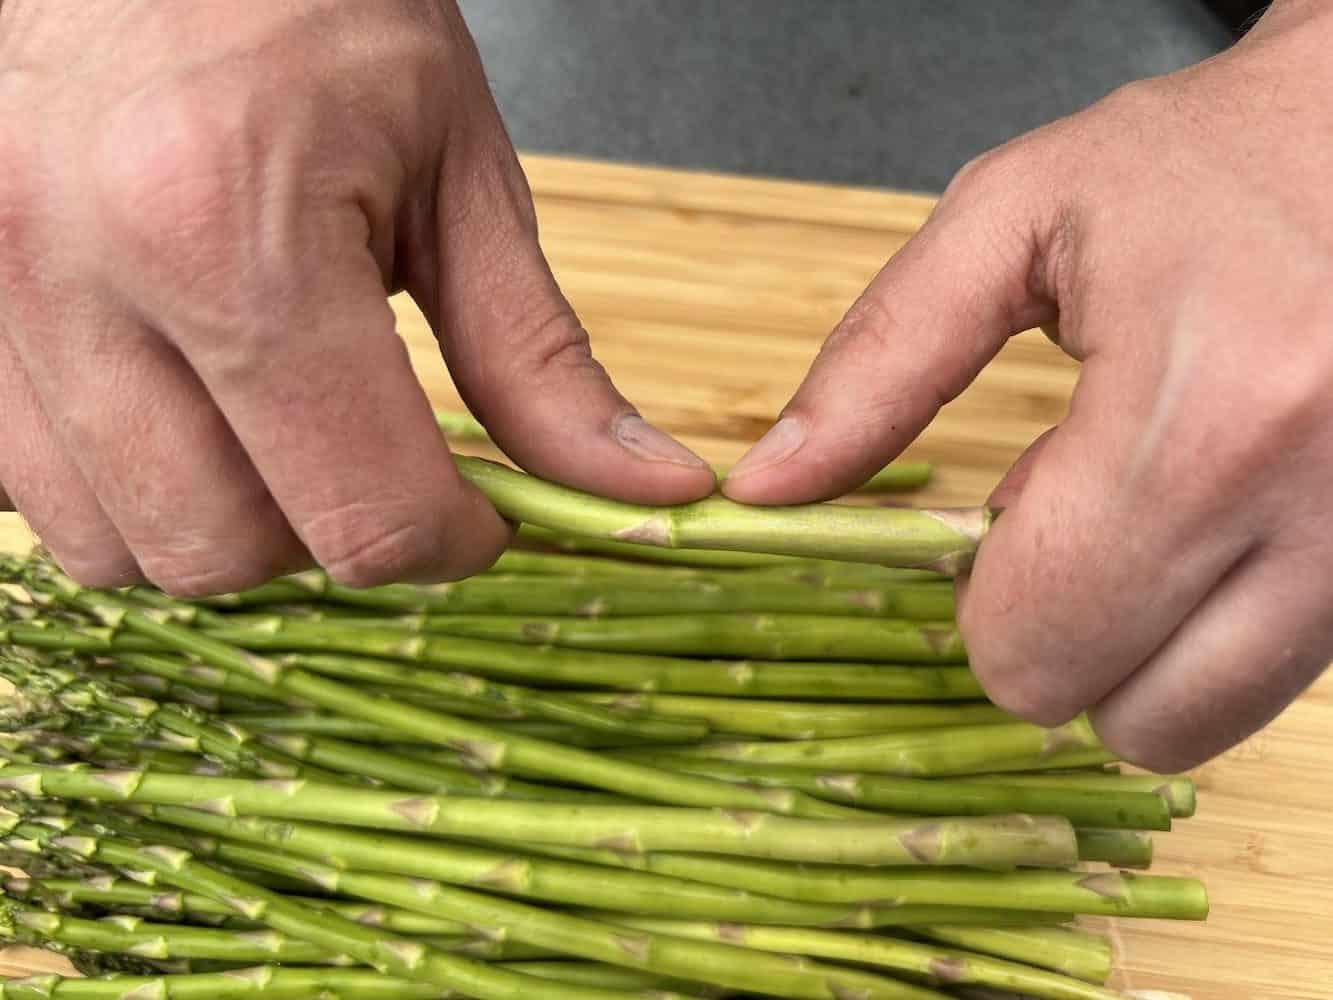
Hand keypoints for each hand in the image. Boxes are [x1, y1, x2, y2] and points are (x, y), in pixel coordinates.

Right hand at [0, 0, 712, 594]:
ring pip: (120, 546)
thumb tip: (640, 486)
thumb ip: (536, 356)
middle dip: (334, 538)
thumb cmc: (313, 7)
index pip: (361, 510)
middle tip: (383, 461)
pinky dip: (134, 493)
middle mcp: (75, 277)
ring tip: (285, 431)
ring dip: (229, 526)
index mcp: (227, 234)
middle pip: (227, 551)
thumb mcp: (456, 170)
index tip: (483, 515)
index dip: (453, 543)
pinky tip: (190, 413)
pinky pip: (38, 497)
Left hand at [722, 0, 1332, 770]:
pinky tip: (1216, 519)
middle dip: (1060, 640)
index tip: (995, 527)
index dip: (983, 607)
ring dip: (1146, 649)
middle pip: (1126, 718)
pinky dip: (1223, 627)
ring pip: (1213, 722)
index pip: (1034, 647)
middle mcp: (1318, 512)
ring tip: (1149, 513)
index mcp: (1202, 422)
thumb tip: (767, 487)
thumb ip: (881, 361)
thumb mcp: (1014, 221)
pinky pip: (1283, 675)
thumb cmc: (1207, 158)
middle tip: (1071, 523)